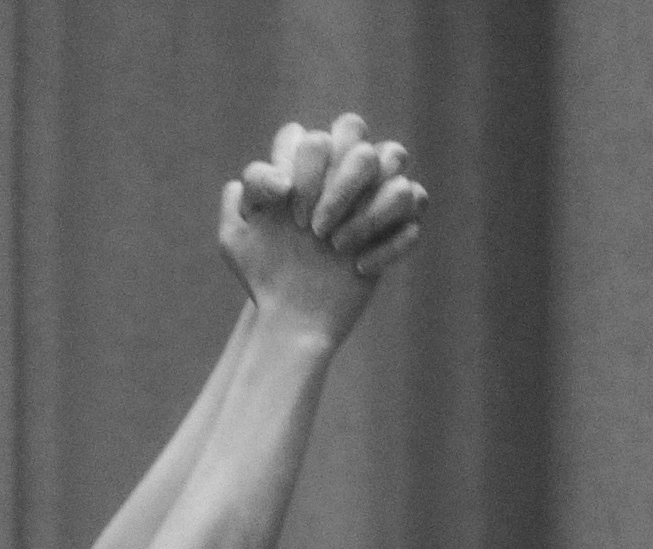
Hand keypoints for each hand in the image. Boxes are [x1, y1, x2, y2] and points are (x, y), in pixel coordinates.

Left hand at [220, 112, 427, 335]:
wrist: (293, 316)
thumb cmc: (266, 272)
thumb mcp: (236, 238)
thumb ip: (249, 192)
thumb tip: (283, 181)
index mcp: (304, 163)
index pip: (311, 136)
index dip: (302, 169)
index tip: (286, 211)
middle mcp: (342, 166)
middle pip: (354, 129)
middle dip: (337, 180)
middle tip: (313, 229)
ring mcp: (375, 189)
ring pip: (394, 156)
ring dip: (365, 211)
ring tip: (336, 249)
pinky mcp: (401, 220)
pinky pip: (416, 201)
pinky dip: (388, 241)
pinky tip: (359, 268)